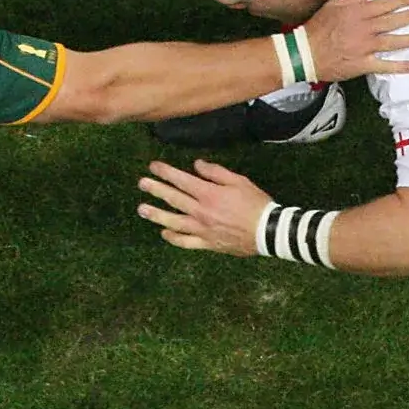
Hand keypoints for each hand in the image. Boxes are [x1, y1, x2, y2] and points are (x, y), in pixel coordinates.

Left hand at [136, 158, 270, 255]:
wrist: (267, 232)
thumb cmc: (255, 203)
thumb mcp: (239, 181)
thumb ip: (216, 172)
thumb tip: (196, 165)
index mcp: (209, 194)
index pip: (181, 180)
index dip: (165, 172)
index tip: (152, 166)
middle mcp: (201, 211)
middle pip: (173, 199)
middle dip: (155, 189)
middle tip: (141, 183)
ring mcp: (202, 229)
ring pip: (173, 222)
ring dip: (156, 215)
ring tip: (142, 209)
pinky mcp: (206, 244)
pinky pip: (185, 242)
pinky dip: (173, 238)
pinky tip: (164, 233)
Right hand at [297, 0, 408, 80]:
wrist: (305, 52)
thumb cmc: (318, 27)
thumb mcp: (335, 5)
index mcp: (357, 12)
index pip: (385, 4)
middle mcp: (364, 29)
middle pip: (392, 21)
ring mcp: (364, 47)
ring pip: (392, 41)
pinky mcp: (362, 64)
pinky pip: (383, 65)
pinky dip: (398, 66)